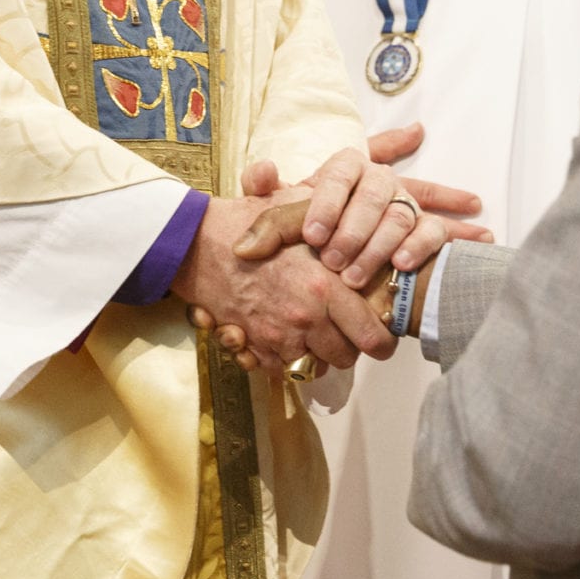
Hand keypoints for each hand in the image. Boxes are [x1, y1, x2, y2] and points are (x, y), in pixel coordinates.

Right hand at [172, 194, 392, 378]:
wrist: (198, 244)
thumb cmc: (250, 221)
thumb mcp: (298, 209)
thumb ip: (337, 219)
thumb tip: (371, 232)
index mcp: (325, 287)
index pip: (372, 335)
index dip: (381, 340)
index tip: (381, 336)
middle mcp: (306, 318)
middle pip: (346, 357)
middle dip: (348, 346)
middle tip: (344, 329)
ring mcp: (279, 336)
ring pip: (315, 366)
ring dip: (316, 352)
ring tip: (312, 329)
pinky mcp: (255, 347)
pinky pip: (283, 368)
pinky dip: (286, 357)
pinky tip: (284, 333)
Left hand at [238, 125, 491, 291]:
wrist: (342, 269)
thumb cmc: (311, 236)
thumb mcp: (285, 217)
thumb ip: (265, 194)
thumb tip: (262, 171)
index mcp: (345, 169)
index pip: (340, 174)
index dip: (326, 205)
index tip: (312, 237)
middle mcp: (378, 180)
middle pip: (372, 195)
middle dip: (352, 231)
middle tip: (331, 262)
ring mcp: (406, 202)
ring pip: (399, 216)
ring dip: (377, 248)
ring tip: (354, 278)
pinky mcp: (428, 228)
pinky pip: (432, 230)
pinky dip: (418, 247)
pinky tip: (401, 265)